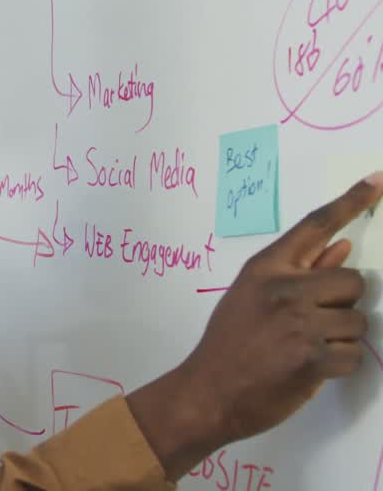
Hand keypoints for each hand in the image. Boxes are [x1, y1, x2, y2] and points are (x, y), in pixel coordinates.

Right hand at [127, 172, 382, 479]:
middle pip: (353, 281)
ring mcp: (299, 323)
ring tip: (306, 349)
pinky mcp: (312, 357)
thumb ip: (298, 273)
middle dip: (345, 303)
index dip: (350, 202)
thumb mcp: (252, 298)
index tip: (379, 180)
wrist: (208, 393)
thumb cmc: (229, 345)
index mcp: (265, 269)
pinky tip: (311, 369)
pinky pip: (355, 355)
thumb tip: (343, 248)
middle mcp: (284, 289)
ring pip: (358, 321)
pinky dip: (340, 366)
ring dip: (342, 339)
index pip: (314, 226)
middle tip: (315, 324)